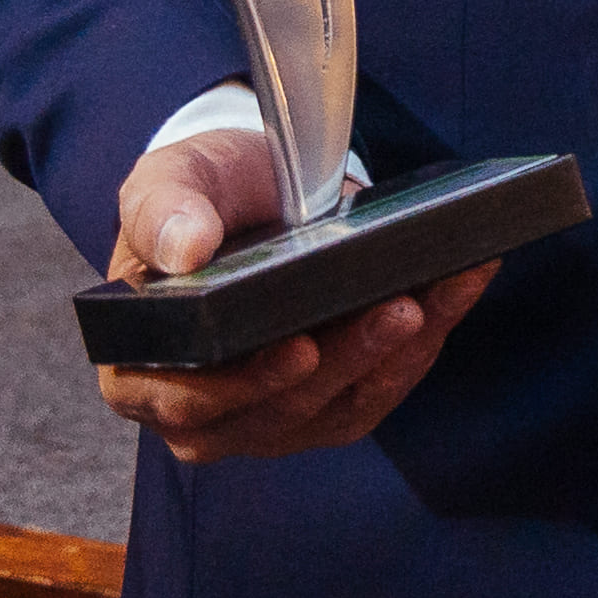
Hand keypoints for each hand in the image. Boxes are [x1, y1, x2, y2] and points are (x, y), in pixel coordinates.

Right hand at [92, 127, 496, 463]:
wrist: (255, 191)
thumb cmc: (200, 196)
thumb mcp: (169, 183)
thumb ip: (163, 211)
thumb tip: (185, 249)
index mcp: (143, 371)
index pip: (185, 402)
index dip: (243, 387)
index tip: (302, 349)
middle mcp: (205, 411)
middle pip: (278, 411)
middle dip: (346, 361)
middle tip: (397, 310)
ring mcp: (272, 414)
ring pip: (340, 408)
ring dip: (395, 355)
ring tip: (433, 297)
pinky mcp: (333, 403)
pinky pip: (381, 388)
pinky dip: (423, 344)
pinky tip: (454, 292)